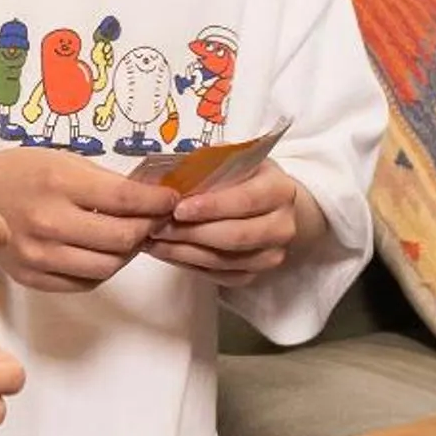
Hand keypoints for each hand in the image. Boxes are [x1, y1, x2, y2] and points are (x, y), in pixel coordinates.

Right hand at [0, 149, 175, 291]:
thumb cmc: (22, 172)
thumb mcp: (64, 161)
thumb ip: (106, 182)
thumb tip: (153, 196)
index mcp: (59, 184)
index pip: (125, 200)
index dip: (157, 203)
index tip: (170, 201)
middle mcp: (49, 222)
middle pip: (122, 240)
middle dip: (148, 229)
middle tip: (155, 220)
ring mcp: (39, 255)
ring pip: (107, 267)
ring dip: (129, 253)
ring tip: (132, 237)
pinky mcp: (32, 277)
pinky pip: (84, 283)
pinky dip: (103, 270)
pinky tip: (105, 252)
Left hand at [147, 166, 308, 286]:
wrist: (270, 206)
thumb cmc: (246, 178)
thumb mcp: (234, 160)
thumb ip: (209, 166)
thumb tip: (173, 176)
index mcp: (279, 190)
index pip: (245, 201)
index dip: (211, 206)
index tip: (179, 208)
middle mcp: (282, 226)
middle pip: (235, 236)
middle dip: (191, 233)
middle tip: (158, 226)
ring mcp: (270, 255)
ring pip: (223, 261)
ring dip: (183, 252)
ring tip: (153, 240)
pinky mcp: (254, 275)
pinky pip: (218, 275)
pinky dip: (188, 264)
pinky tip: (166, 252)